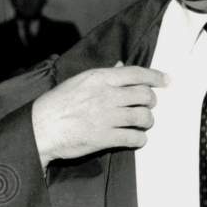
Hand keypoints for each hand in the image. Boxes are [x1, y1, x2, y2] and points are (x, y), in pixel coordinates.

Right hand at [31, 62, 167, 168]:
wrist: (39, 128)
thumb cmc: (57, 103)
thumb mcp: (79, 81)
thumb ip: (103, 74)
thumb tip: (120, 66)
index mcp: (100, 78)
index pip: (137, 73)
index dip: (156, 76)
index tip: (167, 80)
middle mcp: (107, 95)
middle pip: (145, 96)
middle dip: (151, 102)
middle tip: (147, 106)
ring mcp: (107, 117)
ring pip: (144, 117)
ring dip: (147, 121)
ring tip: (142, 123)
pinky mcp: (105, 138)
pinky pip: (134, 138)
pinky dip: (140, 139)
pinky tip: (136, 139)